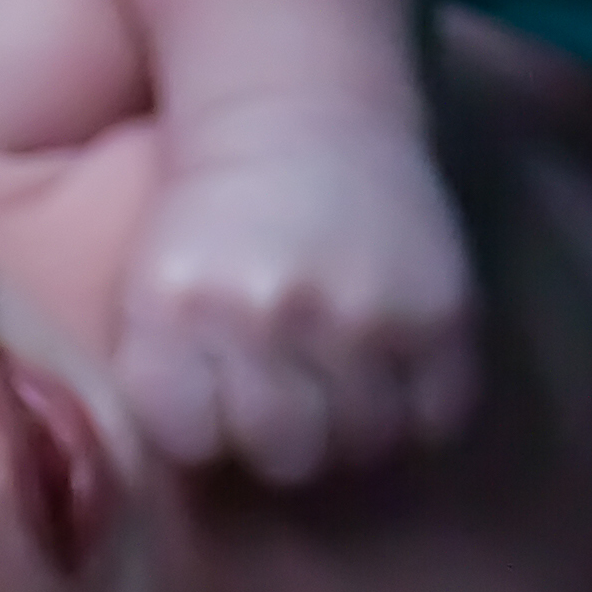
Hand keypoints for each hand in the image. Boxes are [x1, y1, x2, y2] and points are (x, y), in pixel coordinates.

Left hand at [118, 94, 479, 482]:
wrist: (301, 107)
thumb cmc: (216, 219)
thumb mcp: (155, 285)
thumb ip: (172, 379)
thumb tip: (217, 484)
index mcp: (176, 308)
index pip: (196, 442)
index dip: (211, 426)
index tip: (219, 386)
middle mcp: (263, 312)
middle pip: (285, 451)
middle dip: (287, 429)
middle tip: (292, 379)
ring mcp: (355, 313)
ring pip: (363, 440)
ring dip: (356, 419)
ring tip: (342, 365)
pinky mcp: (436, 312)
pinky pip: (434, 415)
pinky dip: (420, 403)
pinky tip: (394, 357)